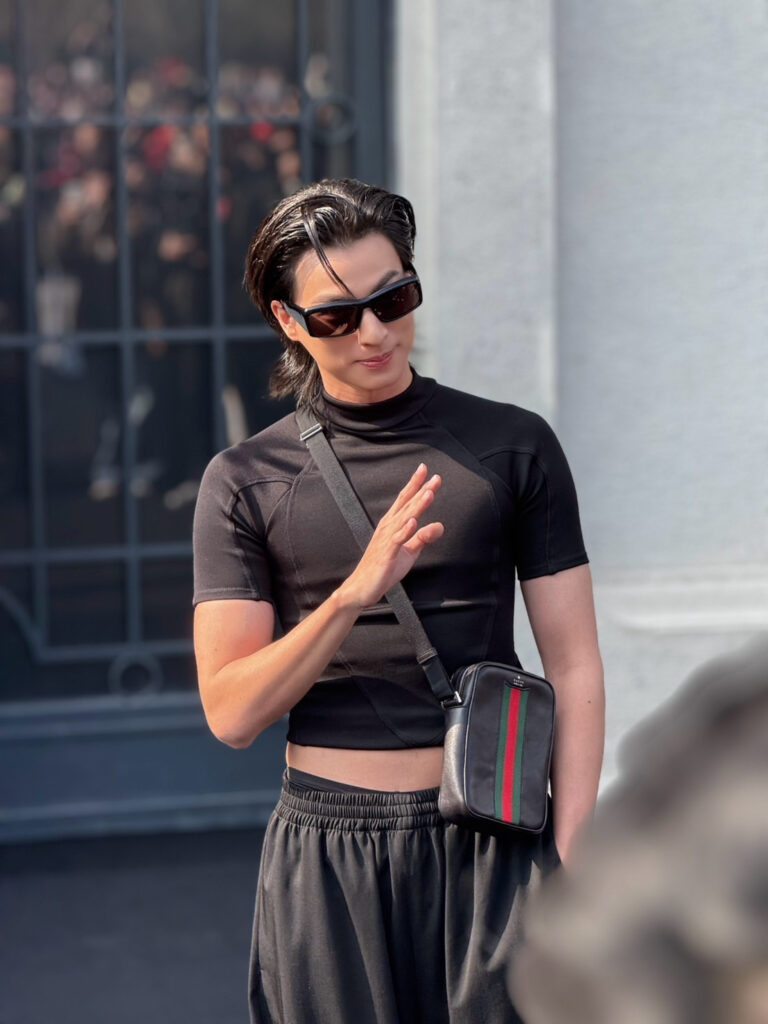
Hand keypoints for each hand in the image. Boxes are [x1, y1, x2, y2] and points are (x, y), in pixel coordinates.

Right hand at [338, 463, 443, 609]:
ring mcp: (386, 540)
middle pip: (407, 505)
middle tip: (434, 477)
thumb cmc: (384, 568)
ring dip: (416, 506)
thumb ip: (423, 538)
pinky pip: (397, 540)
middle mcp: (388, 528)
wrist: (362, 588)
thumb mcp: (409, 551)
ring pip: (404, 519)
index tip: (426, 470)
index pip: (405, 500)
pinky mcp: (386, 555)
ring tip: (428, 493)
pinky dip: (405, 530)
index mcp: (392, 524)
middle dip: (421, 490)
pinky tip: (413, 522)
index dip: (415, 484)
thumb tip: (440, 526)